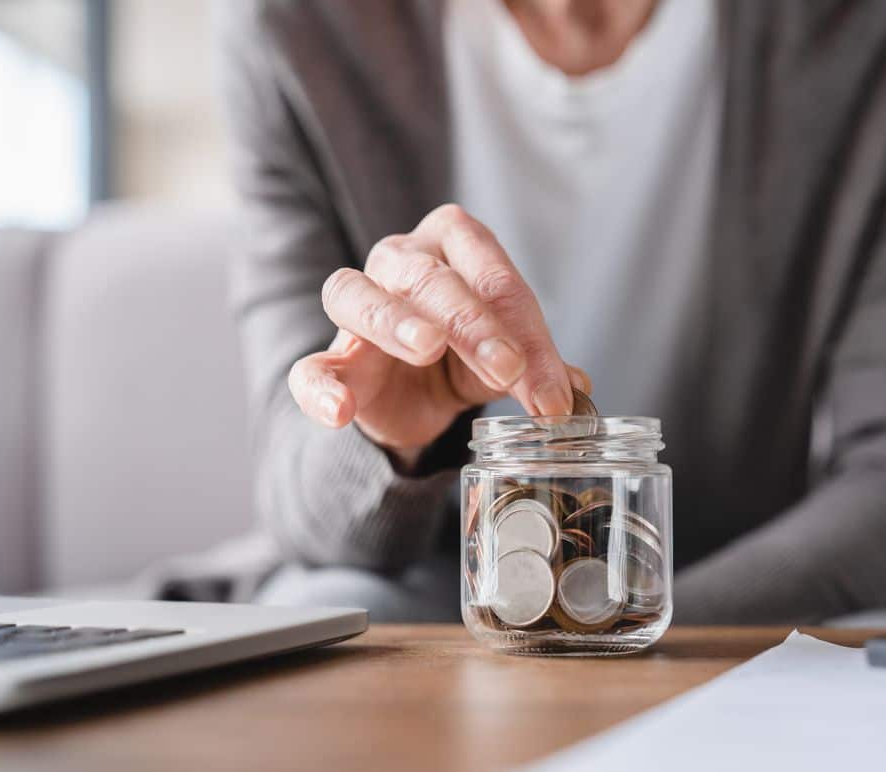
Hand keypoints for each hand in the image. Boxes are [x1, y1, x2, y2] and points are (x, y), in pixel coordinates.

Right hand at [288, 204, 589, 467]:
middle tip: (507, 367)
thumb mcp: (507, 361)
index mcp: (454, 246)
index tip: (552, 391)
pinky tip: (340, 410)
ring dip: (396, 320)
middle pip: (431, 279)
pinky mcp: (332, 358)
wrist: (414, 399)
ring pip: (359, 294)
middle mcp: (399, 260)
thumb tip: (575, 390)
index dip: (528, 335)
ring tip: (426, 348)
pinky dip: (320, 386)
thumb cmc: (464, 358)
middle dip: (474, 323)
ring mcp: (356, 305)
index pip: (494, 277)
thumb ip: (536, 370)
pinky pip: (311, 366)